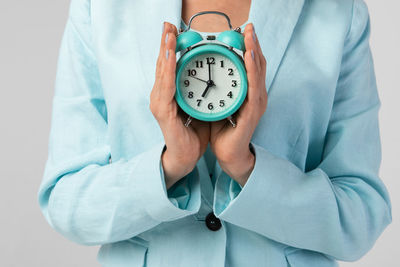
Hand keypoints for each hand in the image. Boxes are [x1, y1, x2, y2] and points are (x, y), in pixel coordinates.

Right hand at [150, 22, 209, 188]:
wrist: (186, 156)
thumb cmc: (192, 132)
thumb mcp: (199, 106)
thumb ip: (200, 91)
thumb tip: (212, 75)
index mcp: (168, 93)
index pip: (169, 65)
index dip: (170, 47)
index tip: (174, 30)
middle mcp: (160, 95)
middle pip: (162, 64)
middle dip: (165, 43)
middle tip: (168, 25)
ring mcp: (159, 103)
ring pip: (162, 72)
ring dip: (165, 52)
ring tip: (169, 35)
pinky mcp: (163, 111)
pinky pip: (166, 87)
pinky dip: (169, 70)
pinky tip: (171, 57)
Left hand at [209, 23, 267, 186]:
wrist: (229, 154)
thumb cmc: (224, 130)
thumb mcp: (220, 103)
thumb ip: (218, 89)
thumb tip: (206, 73)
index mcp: (249, 92)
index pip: (251, 65)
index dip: (249, 47)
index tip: (243, 31)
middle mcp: (256, 95)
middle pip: (258, 64)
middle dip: (254, 43)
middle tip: (249, 26)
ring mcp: (257, 103)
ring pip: (258, 72)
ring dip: (254, 51)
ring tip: (250, 35)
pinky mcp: (253, 112)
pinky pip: (253, 87)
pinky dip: (251, 70)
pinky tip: (248, 56)